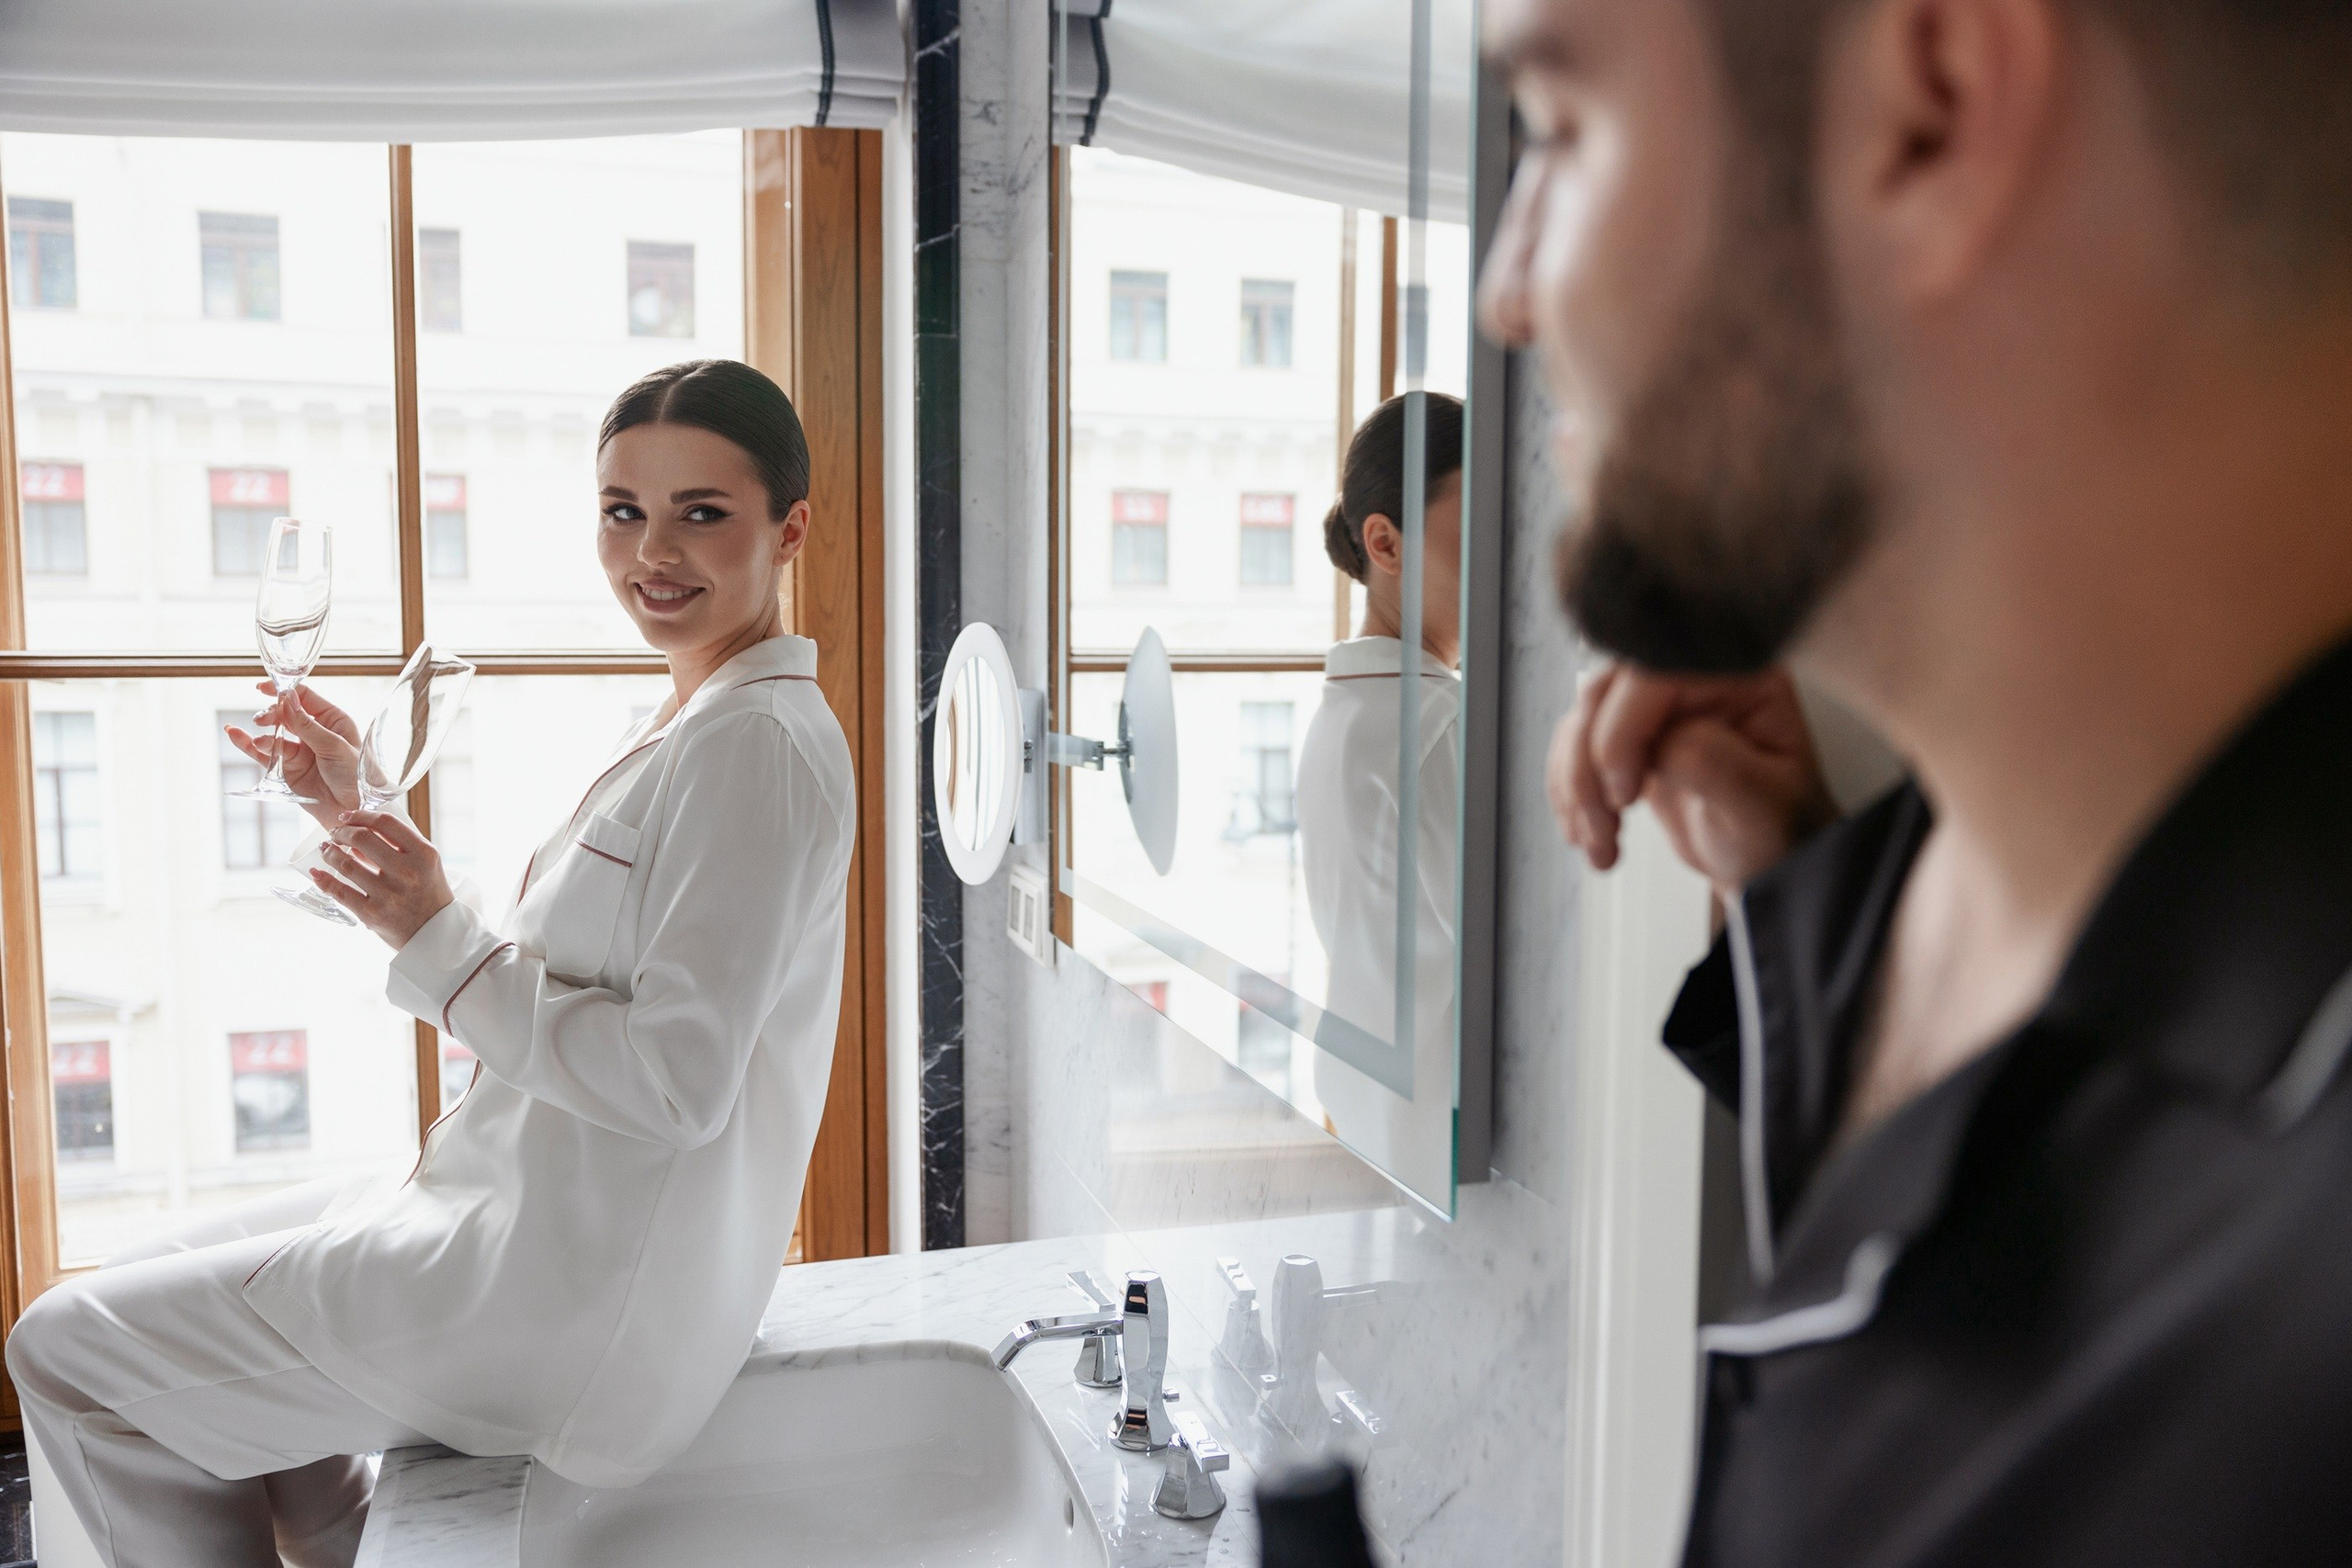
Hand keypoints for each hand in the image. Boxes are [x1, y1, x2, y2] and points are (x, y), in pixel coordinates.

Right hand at [224, 682, 363, 830]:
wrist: (354, 810)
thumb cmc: (356, 775)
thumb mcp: (334, 747)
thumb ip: (308, 726)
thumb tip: (287, 699)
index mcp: (333, 720)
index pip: (304, 697)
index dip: (284, 691)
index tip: (263, 687)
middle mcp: (315, 732)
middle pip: (285, 713)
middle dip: (272, 713)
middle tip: (263, 720)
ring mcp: (300, 750)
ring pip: (274, 733)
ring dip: (264, 733)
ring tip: (261, 740)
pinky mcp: (288, 769)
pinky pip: (265, 753)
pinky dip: (249, 744)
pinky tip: (235, 735)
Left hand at [307, 809, 454, 948]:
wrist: (436, 932)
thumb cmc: (428, 892)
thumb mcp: (426, 863)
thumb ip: (400, 844)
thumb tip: (360, 829)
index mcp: (423, 854)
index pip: (386, 823)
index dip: (360, 815)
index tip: (347, 816)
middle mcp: (407, 872)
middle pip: (362, 838)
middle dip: (341, 832)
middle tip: (334, 834)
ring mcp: (388, 894)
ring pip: (346, 864)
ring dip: (329, 852)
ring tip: (325, 849)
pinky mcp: (372, 914)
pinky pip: (340, 892)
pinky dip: (323, 880)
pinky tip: (316, 873)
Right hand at [1549, 663, 1836, 894]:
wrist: (1767, 863)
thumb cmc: (1779, 831)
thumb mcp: (1761, 802)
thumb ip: (1715, 762)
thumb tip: (1659, 742)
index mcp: (1737, 677)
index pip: (1654, 675)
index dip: (1622, 730)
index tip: (1623, 792)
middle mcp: (1693, 682)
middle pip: (1605, 695)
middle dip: (1589, 766)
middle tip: (1603, 825)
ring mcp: (1658, 710)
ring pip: (1582, 724)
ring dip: (1576, 787)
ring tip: (1598, 842)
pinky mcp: (1632, 739)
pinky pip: (1577, 750)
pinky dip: (1571, 795)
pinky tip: (1589, 833)